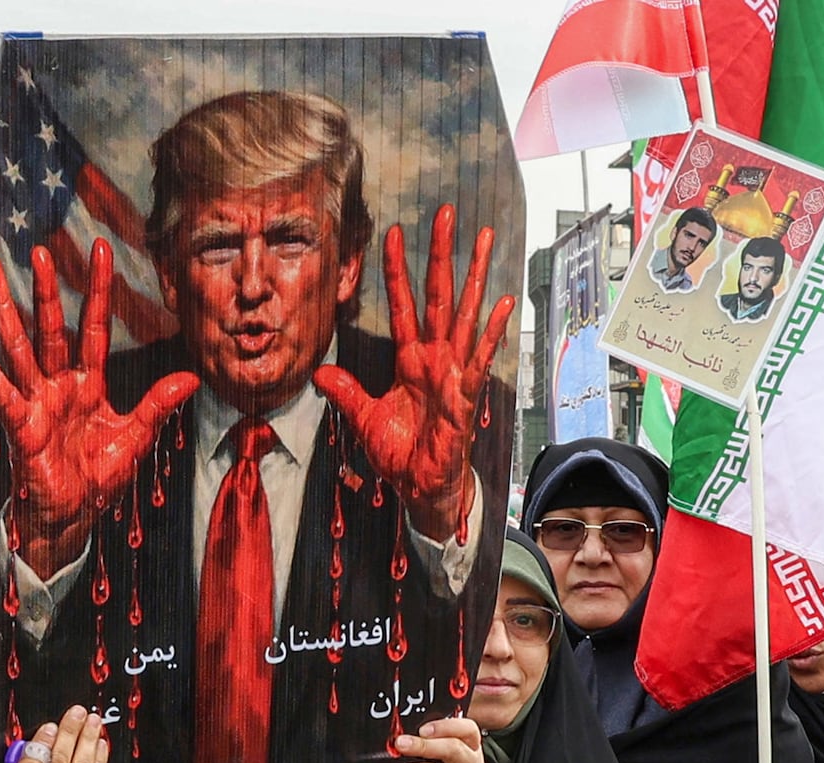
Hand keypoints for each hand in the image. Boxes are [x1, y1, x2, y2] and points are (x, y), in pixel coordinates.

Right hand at [0, 240, 199, 578]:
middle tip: (36, 249)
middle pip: (49, 327)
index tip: (101, 250)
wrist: (72, 516)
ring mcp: (36, 402)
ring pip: (18, 347)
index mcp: (87, 383)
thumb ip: (156, 406)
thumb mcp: (134, 439)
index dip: (98, 291)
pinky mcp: (21, 426)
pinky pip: (4, 396)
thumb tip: (191, 378)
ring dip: (4, 310)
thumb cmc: (97, 478)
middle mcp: (58, 385)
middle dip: (43, 289)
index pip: (93, 327)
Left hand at [313, 205, 514, 542]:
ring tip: (486, 238)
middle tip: (446, 212)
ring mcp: (454, 373)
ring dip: (476, 275)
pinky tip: (504, 303)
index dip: (397, 271)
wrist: (422, 489)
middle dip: (441, 254)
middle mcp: (436, 358)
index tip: (394, 234)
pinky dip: (492, 333)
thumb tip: (319, 372)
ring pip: (466, 314)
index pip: (403, 305)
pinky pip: (479, 360)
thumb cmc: (402, 455)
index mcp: (411, 360)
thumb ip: (345, 392)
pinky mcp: (465, 397)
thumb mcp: (364, 419)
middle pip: (439, 295)